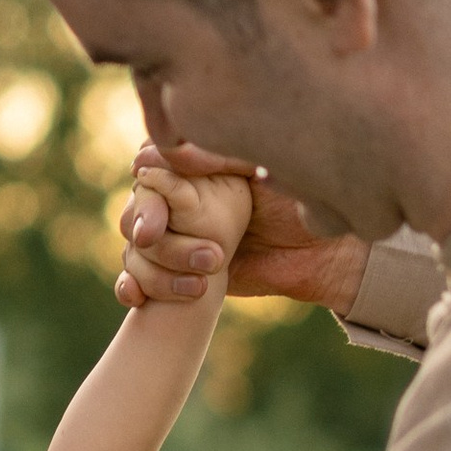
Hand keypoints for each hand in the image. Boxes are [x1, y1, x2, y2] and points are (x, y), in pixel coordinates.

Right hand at [117, 140, 368, 315]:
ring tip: (198, 281)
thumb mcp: (258, 168)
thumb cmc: (294, 204)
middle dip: (143, 222)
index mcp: (193, 167)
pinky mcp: (176, 274)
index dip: (146, 175)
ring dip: (155, 266)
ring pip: (135, 250)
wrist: (319, 256)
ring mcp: (174, 239)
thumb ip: (215, 156)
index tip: (147, 178)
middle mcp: (176, 201)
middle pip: (136, 209)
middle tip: (154, 235)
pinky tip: (136, 297)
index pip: (150, 164)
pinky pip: (138, 281)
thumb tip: (160, 153)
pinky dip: (131, 288)